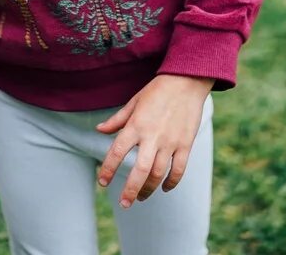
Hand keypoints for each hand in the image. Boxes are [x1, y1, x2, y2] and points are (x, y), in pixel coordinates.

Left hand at [95, 74, 213, 206]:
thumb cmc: (157, 90)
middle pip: (139, 171)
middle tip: (124, 204)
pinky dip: (172, 182)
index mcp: (136, 125)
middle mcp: (152, 136)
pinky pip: (179, 170)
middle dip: (130, 190)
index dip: (108, 169)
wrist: (186, 81)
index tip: (102, 182)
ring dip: (149, 189)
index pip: (117, 151)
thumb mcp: (134, 101)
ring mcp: (171, 142)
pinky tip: (164, 188)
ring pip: (158, 174)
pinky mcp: (186, 144)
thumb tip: (99, 130)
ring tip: (142, 197)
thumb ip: (117, 119)